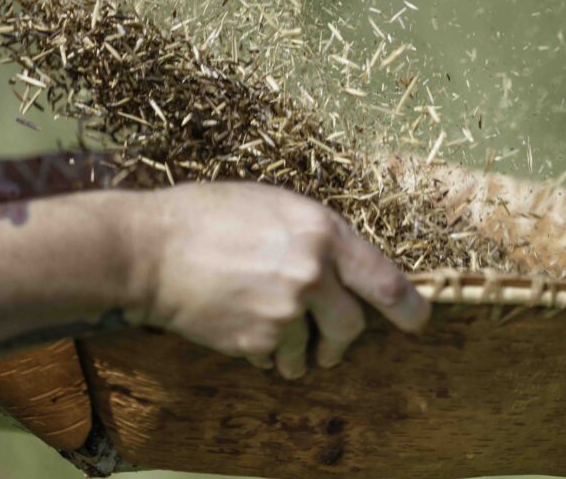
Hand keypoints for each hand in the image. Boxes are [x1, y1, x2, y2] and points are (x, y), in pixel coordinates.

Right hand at [123, 182, 430, 378]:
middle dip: (343, 340)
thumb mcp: (276, 205)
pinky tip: (243, 329)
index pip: (386, 281)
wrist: (148, 250)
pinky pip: (277, 359)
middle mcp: (312, 273)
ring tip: (277, 335)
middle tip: (332, 346)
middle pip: (354, 326)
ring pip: (314, 349)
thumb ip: (319, 236)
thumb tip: (351, 267)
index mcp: (323, 232)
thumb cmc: (208, 217)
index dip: (409, 308)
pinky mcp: (256, 341)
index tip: (418, 322)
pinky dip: (268, 354)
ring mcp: (285, 311)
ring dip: (302, 353)